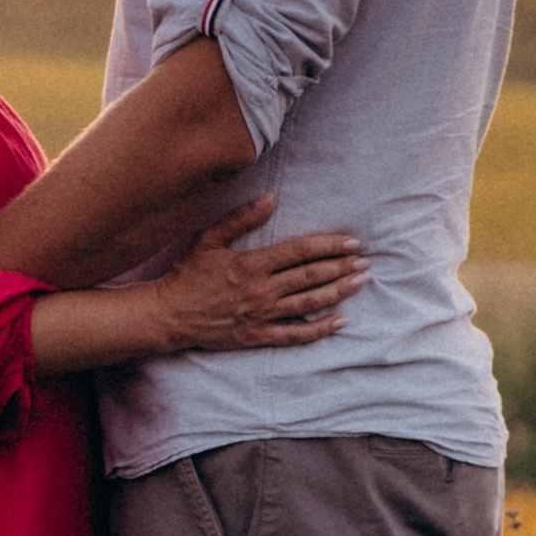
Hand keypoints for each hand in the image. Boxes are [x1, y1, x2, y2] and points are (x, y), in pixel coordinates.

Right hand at [150, 200, 367, 354]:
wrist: (168, 314)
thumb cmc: (187, 274)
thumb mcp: (207, 239)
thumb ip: (240, 219)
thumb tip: (270, 199)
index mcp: (251, 265)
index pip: (300, 252)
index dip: (329, 245)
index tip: (352, 242)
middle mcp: (261, 290)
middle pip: (311, 277)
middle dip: (342, 267)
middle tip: (366, 261)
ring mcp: (261, 315)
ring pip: (309, 303)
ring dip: (339, 292)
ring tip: (361, 282)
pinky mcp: (258, 336)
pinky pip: (295, 335)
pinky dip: (320, 329)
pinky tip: (340, 321)